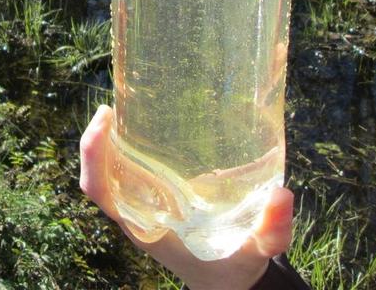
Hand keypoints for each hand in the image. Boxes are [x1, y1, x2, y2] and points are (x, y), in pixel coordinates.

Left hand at [79, 105, 294, 289]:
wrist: (229, 283)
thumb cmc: (235, 268)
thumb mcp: (256, 252)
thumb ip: (271, 230)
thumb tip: (283, 196)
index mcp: (147, 227)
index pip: (101, 191)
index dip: (92, 156)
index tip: (102, 120)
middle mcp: (138, 214)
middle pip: (100, 174)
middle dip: (98, 138)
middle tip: (113, 104)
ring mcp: (144, 205)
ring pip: (112, 169)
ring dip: (112, 139)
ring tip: (126, 103)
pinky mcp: (157, 197)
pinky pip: (129, 169)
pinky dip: (130, 145)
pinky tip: (148, 120)